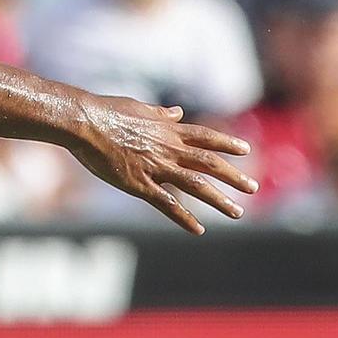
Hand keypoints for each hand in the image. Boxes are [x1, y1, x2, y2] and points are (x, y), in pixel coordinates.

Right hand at [66, 93, 255, 234]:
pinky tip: (199, 229)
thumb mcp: (138, 107)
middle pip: (208, 163)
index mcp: (167, 129)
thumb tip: (177, 113)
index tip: (246, 150)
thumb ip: (160, 115)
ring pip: (196, 185)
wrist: (84, 122)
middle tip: (253, 187)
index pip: (205, 137)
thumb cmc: (107, 110)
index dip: (226, 143)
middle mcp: (168, 148)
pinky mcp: (140, 184)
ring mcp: (156, 167)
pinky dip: (185, 218)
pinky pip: (167, 204)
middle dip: (233, 176)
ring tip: (237, 212)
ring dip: (219, 200)